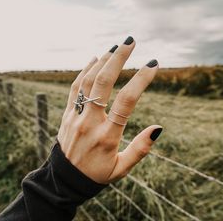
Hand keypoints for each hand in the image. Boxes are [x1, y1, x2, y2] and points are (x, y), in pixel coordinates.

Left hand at [57, 36, 162, 183]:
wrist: (64, 180)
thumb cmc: (96, 175)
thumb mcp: (122, 169)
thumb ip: (140, 149)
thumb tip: (158, 128)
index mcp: (107, 136)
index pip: (127, 101)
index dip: (141, 80)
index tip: (153, 65)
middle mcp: (90, 122)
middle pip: (104, 82)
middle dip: (118, 58)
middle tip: (131, 42)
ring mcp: (75, 116)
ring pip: (88, 81)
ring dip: (102, 61)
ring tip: (116, 47)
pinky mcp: (66, 114)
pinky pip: (75, 88)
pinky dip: (84, 71)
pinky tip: (94, 59)